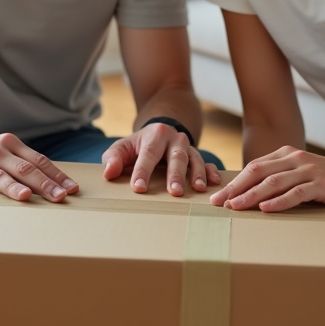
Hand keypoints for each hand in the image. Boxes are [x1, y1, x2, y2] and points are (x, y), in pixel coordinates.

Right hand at [0, 133, 79, 211]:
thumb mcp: (1, 153)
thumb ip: (23, 163)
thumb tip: (57, 184)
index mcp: (8, 145)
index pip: (38, 160)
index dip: (57, 175)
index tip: (74, 189)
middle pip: (24, 169)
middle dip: (45, 184)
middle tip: (62, 197)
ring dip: (15, 188)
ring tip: (29, 197)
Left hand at [101, 122, 221, 195]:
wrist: (159, 133)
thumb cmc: (138, 146)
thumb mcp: (123, 148)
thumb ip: (113, 158)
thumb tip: (109, 173)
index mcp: (154, 135)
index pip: (148, 154)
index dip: (142, 172)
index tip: (138, 188)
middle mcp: (174, 139)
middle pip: (176, 157)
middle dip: (175, 175)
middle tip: (174, 192)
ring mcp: (188, 147)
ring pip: (194, 160)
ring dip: (197, 174)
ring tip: (198, 189)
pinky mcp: (197, 156)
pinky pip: (207, 162)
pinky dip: (211, 171)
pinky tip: (215, 182)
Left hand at [208, 146, 324, 212]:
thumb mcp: (300, 172)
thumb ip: (279, 177)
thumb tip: (249, 194)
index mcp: (285, 154)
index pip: (253, 168)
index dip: (234, 182)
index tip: (218, 197)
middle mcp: (294, 159)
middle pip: (258, 172)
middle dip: (236, 188)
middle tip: (218, 204)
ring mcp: (308, 170)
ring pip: (274, 182)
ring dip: (252, 195)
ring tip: (235, 207)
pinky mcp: (321, 184)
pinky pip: (297, 193)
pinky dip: (280, 201)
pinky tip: (266, 208)